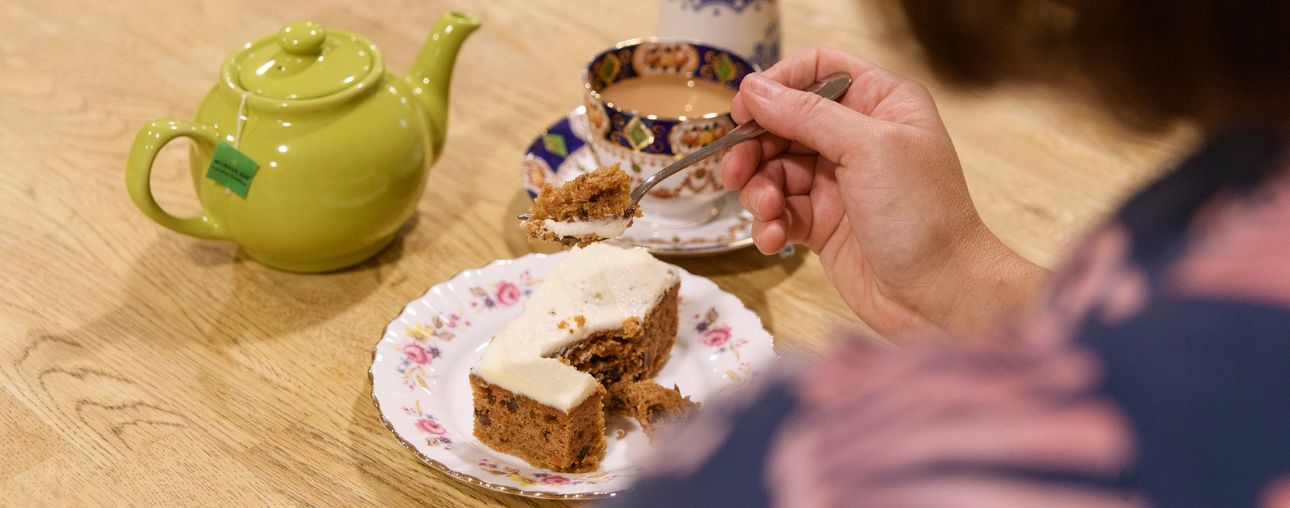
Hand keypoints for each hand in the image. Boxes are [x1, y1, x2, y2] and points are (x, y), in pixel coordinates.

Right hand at [723, 47, 1045, 335]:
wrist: (939, 294)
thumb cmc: (923, 215)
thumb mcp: (867, 149)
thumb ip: (806, 115)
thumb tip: (753, 88)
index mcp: (881, 103)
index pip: (817, 70)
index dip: (777, 85)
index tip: (745, 111)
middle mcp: (858, 136)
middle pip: (784, 122)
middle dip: (756, 147)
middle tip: (735, 172)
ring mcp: (838, 181)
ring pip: (774, 169)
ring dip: (760, 190)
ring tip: (767, 211)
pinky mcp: (822, 222)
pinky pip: (779, 210)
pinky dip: (769, 223)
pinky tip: (774, 239)